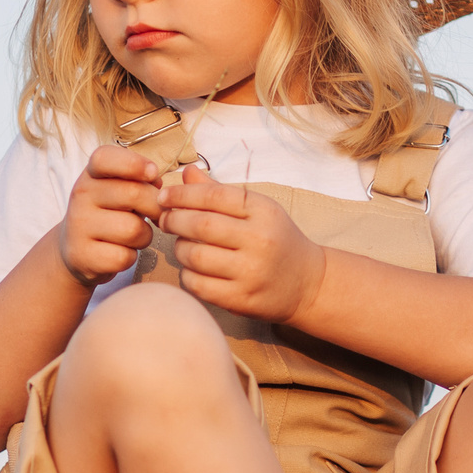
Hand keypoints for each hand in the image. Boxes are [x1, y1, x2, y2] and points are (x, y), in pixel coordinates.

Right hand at [55, 145, 164, 288]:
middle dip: (156, 206)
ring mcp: (79, 226)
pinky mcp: (82, 255)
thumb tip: (159, 186)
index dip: (134, 163)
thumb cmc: (108, 214)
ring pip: (133, 230)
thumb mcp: (118, 190)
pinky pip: (125, 256)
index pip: (104, 158)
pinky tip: (121, 252)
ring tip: (135, 236)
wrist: (75, 250)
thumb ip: (138, 182)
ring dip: (144, 236)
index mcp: (90, 175)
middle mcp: (80, 196)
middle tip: (156, 215)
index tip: (153, 173)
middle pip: (133, 194)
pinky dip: (131, 257)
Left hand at [159, 166, 326, 322]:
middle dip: (174, 220)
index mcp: (263, 211)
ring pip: (195, 256)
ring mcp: (251, 272)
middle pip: (201, 225)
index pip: (213, 196)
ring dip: (179, 248)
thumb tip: (187, 173)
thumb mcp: (257, 210)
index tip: (165, 196)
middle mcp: (259, 240)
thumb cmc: (277, 240)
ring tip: (183, 244)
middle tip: (166, 219)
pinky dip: (187, 274)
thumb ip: (220, 193)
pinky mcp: (242, 299)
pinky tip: (192, 268)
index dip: (182, 194)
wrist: (307, 284)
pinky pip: (198, 285)